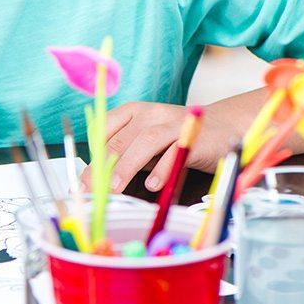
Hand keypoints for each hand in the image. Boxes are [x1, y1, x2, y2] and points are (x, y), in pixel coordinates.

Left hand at [83, 102, 231, 194]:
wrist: (222, 127)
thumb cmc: (175, 139)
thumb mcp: (144, 143)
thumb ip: (124, 155)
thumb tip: (95, 179)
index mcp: (131, 113)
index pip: (102, 130)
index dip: (90, 157)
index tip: (81, 182)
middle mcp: (149, 114)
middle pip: (120, 139)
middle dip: (102, 167)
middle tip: (91, 191)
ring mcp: (172, 123)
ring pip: (145, 141)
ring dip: (127, 166)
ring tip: (115, 188)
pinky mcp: (193, 136)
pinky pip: (174, 152)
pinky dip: (162, 169)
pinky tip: (153, 185)